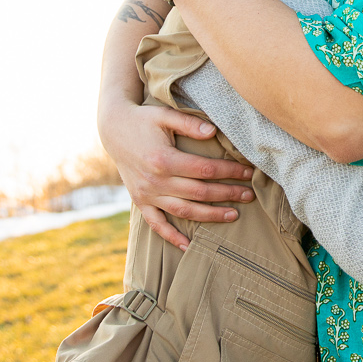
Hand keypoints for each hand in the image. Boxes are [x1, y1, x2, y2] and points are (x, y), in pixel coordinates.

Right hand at [99, 98, 255, 249]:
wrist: (113, 129)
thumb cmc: (143, 119)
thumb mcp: (164, 115)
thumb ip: (189, 123)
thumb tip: (213, 131)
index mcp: (163, 159)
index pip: (204, 169)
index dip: (229, 171)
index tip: (248, 171)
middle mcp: (155, 181)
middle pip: (199, 192)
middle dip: (227, 194)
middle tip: (249, 195)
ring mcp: (147, 194)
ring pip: (184, 211)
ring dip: (210, 216)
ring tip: (233, 215)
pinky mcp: (140, 202)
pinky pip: (157, 224)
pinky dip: (172, 237)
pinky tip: (189, 246)